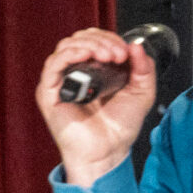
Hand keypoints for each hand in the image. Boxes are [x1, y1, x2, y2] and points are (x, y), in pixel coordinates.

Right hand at [35, 28, 157, 187]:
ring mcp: (60, 82)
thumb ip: (144, 68)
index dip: (109, 39)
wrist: (108, 154)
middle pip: (79, 39)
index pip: (94, 40)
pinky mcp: (48, 93)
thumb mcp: (141, 93)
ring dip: (89, 45)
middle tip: (118, 55)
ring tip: (107, 56)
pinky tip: (86, 55)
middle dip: (101, 41)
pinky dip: (70, 54)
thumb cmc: (119, 128)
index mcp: (93, 70)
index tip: (126, 52)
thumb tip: (136, 45)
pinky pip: (53, 65)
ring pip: (66, 47)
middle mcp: (75, 73)